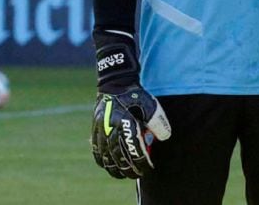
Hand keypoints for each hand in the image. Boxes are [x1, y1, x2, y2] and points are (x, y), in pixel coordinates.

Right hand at [90, 30, 171, 178]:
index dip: (141, 162)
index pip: (133, 150)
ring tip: (123, 174)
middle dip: (129, 170)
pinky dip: (102, 161)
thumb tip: (163, 138)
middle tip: (137, 175)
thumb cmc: (135, 95)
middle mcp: (110, 128)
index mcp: (124, 122)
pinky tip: (109, 165)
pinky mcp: (95, 130)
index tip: (148, 168)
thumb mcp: (151, 104)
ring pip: (105, 157)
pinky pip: (96, 151)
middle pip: (118, 158)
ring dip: (115, 169)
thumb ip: (158, 122)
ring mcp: (100, 130)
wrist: (115, 83)